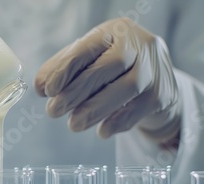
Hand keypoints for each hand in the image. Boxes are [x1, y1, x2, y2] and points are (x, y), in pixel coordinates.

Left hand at [34, 17, 179, 142]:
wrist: (155, 78)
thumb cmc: (112, 67)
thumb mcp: (87, 60)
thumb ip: (61, 69)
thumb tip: (39, 86)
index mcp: (115, 31)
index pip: (88, 47)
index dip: (66, 68)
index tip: (48, 90)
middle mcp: (140, 44)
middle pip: (109, 66)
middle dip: (77, 92)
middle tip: (53, 112)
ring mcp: (155, 68)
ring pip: (128, 88)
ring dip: (96, 109)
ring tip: (73, 125)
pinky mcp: (164, 93)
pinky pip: (140, 109)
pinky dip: (118, 122)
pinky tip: (102, 131)